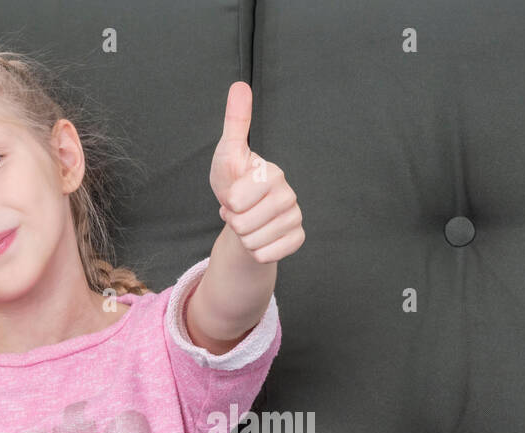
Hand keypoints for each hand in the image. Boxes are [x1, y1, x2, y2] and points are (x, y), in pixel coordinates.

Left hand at [209, 80, 304, 263]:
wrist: (243, 215)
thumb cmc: (233, 182)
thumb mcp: (228, 152)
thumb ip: (235, 122)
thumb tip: (239, 85)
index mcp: (273, 174)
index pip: (237, 202)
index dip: (229, 203)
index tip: (234, 194)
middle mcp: (289, 195)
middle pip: (244, 225)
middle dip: (234, 222)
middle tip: (240, 211)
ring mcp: (295, 217)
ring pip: (253, 242)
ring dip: (243, 237)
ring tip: (247, 222)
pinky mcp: (297, 238)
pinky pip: (267, 255)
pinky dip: (256, 251)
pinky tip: (259, 237)